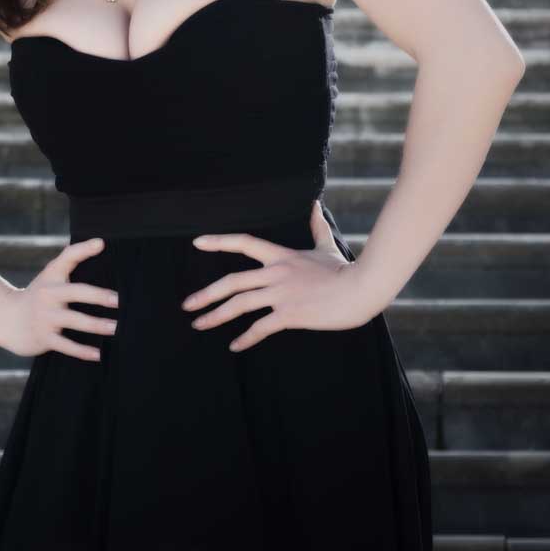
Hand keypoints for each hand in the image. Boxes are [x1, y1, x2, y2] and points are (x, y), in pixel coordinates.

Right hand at [0, 237, 120, 360]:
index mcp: (52, 276)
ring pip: (75, 320)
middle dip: (99, 296)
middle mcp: (48, 294)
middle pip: (77, 292)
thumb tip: (102, 242)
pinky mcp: (44, 337)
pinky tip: (99, 354)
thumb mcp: (51, 275)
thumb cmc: (39, 295)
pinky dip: (83, 351)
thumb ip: (73, 258)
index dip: (84, 249)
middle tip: (120, 301)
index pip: (68, 257)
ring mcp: (46, 316)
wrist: (7, 320)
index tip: (102, 244)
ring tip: (116, 328)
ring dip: (97, 325)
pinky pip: (66, 345)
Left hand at [182, 200, 382, 352]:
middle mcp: (275, 273)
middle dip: (206, 294)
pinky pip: (261, 327)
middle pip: (231, 281)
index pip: (243, 243)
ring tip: (199, 325)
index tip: (196, 243)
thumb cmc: (346, 269)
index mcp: (280, 256)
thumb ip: (316, 226)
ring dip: (216, 316)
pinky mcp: (290, 313)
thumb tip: (314, 204)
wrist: (363, 289)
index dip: (218, 241)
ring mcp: (281, 294)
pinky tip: (234, 346)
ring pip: (239, 304)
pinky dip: (245, 338)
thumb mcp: (326, 245)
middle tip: (187, 305)